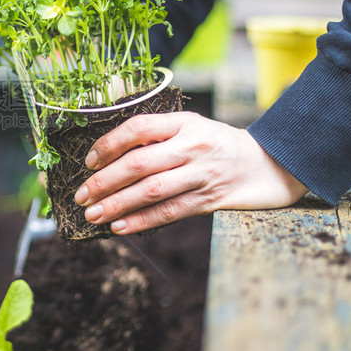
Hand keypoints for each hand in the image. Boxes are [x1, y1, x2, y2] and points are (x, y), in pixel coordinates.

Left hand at [74, 112, 307, 234]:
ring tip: (93, 214)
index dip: (109, 144)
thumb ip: (158, 136)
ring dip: (117, 204)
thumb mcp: (191, 128)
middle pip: (139, 164)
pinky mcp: (209, 200)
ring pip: (151, 191)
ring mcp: (201, 174)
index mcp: (184, 123)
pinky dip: (141, 221)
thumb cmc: (218, 145)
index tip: (89, 160)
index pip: (139, 128)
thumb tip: (109, 155)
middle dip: (104, 181)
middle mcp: (192, 147)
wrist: (270, 165)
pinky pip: (169, 212)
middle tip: (81, 195)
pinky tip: (120, 226)